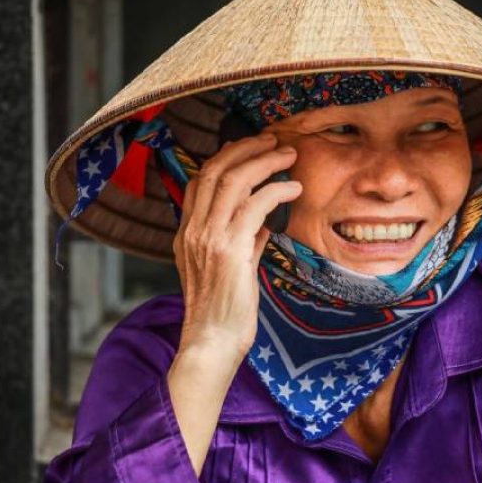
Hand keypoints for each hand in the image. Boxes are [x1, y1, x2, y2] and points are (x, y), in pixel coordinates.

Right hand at [172, 132, 301, 361]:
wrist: (212, 342)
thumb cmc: (224, 311)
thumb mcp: (230, 269)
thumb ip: (244, 240)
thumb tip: (265, 221)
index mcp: (187, 233)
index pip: (200, 180)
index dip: (225, 157)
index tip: (252, 148)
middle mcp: (193, 230)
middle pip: (214, 170)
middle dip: (246, 148)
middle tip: (273, 140)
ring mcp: (208, 238)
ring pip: (233, 180)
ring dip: (265, 161)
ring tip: (288, 156)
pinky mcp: (230, 249)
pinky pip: (255, 205)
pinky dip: (277, 190)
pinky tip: (294, 189)